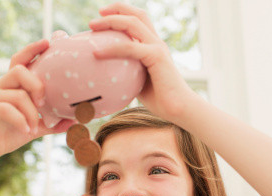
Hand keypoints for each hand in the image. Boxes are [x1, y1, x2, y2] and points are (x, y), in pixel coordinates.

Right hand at [0, 39, 73, 169]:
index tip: (47, 42)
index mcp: (11, 87)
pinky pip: (5, 109)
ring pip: (17, 94)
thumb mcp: (34, 128)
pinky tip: (27, 131)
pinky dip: (20, 120)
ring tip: (34, 128)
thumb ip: (52, 123)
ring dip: (31, 113)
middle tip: (44, 104)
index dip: (31, 50)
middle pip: (19, 71)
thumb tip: (75, 121)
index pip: (20, 61)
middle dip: (37, 86)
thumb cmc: (8, 135)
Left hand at [88, 2, 194, 119]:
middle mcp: (156, 42)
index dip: (121, 13)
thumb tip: (105, 76)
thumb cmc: (160, 101)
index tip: (102, 16)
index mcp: (153, 46)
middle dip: (115, 10)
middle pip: (136, 15)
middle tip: (94, 17)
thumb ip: (127, 73)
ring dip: (110, 21)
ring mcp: (157, 47)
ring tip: (92, 26)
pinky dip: (111, 48)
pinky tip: (96, 53)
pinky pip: (129, 47)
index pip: (139, 20)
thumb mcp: (138, 83)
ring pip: (132, 23)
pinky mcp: (156, 56)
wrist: (179, 109)